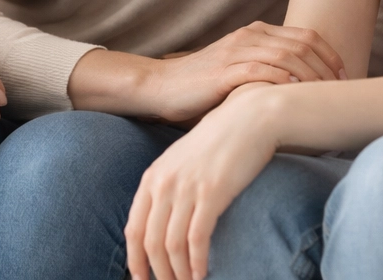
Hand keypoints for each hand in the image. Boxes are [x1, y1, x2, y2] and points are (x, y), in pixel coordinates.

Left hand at [126, 88, 281, 279]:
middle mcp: (164, 183)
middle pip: (150, 241)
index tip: (142, 278)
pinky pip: (197, 239)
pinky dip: (197, 262)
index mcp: (152, 177)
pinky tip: (202, 273)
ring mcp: (187, 188)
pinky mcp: (212, 193)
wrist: (248, 119)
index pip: (133, 228)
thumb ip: (168, 186)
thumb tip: (163, 220)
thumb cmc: (218, 142)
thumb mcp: (181, 161)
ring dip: (178, 272)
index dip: (135, 259)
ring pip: (171, 245)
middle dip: (157, 272)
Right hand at [148, 22, 343, 122]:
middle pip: (302, 44)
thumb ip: (268, 71)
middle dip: (328, 67)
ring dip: (312, 76)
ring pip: (286, 56)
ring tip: (326, 95)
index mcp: (256, 33)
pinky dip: (282, 80)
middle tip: (344, 90)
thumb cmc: (204, 85)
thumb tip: (304, 90)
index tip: (346, 78)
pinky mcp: (223, 72)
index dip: (331, 55)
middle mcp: (249, 37)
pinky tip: (295, 94)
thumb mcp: (241, 70)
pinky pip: (260, 71)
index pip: (306, 36)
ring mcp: (236, 52)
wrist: (162, 86)